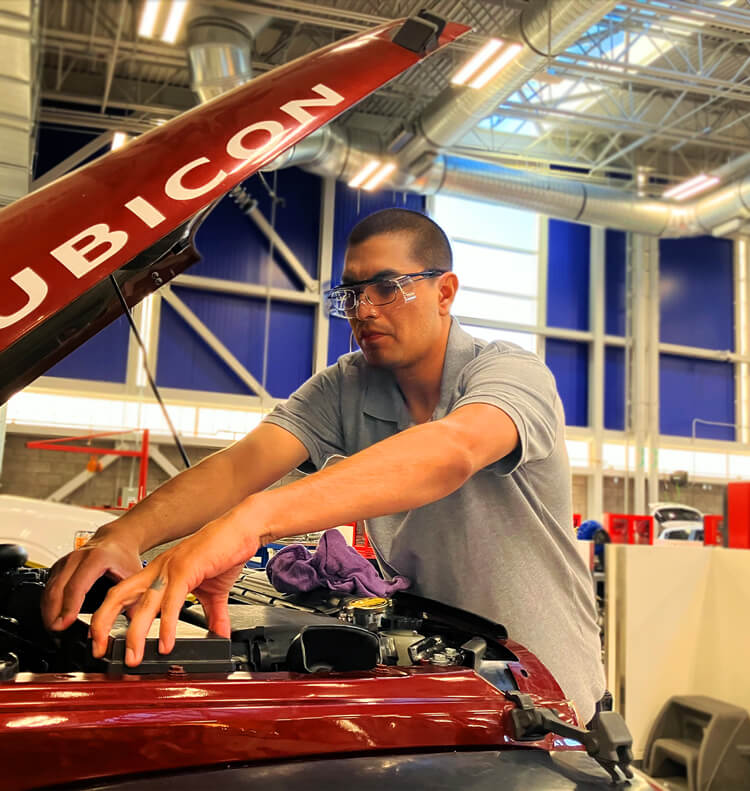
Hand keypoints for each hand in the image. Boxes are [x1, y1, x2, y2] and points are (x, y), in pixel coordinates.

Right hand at [42, 530, 142, 630]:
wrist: (117, 540)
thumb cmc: (124, 557)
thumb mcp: (133, 577)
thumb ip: (134, 601)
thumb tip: (134, 625)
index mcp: (96, 559)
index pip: (77, 586)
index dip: (69, 607)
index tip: (64, 624)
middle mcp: (77, 558)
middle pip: (57, 589)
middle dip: (53, 614)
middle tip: (56, 632)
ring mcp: (65, 561)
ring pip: (49, 589)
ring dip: (48, 611)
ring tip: (53, 628)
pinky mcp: (59, 566)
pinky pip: (48, 587)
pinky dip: (48, 603)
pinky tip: (53, 615)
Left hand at [89, 516, 256, 665]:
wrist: (243, 530)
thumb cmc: (226, 551)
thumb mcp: (215, 591)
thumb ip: (213, 615)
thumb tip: (220, 635)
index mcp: (159, 571)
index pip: (123, 594)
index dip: (108, 616)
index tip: (103, 639)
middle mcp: (158, 569)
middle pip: (118, 595)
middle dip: (103, 623)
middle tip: (99, 650)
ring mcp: (170, 568)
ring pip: (142, 603)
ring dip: (135, 634)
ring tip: (134, 657)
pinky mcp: (186, 569)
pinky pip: (171, 602)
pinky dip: (166, 626)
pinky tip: (166, 643)